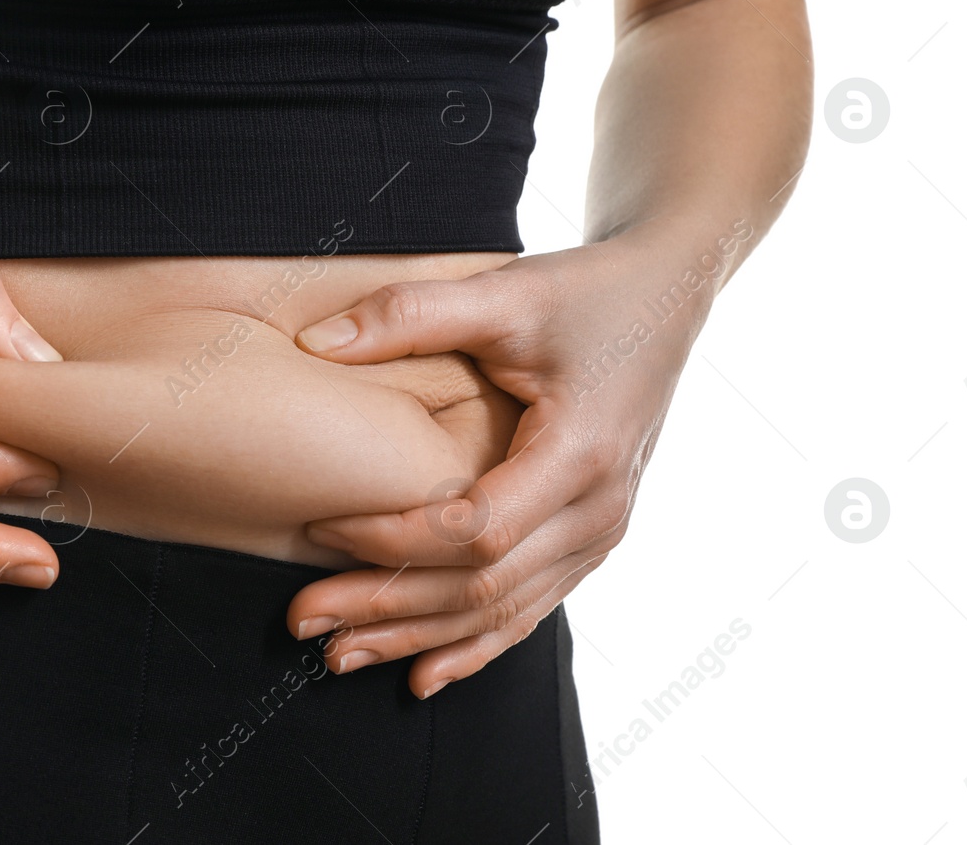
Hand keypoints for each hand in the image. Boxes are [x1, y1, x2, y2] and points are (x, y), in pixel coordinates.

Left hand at [284, 223, 736, 696]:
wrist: (665, 300)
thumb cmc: (583, 291)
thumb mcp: (503, 290)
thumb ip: (408, 313)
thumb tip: (311, 341)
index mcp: (579, 453)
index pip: (475, 530)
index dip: (393, 540)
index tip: (319, 528)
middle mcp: (598, 509)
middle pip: (482, 586)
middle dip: (387, 607)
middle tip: (301, 620)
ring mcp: (602, 533)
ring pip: (502, 610)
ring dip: (418, 638)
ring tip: (337, 655)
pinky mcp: (592, 539)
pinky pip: (531, 607)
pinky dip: (474, 645)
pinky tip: (420, 676)